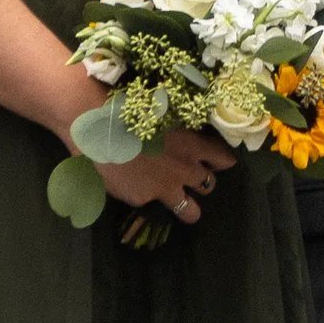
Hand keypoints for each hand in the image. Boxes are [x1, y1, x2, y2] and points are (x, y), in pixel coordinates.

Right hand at [96, 127, 236, 224]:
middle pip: (210, 184)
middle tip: (194, 178)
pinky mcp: (142, 198)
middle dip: (205, 182)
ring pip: (190, 210)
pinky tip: (134, 184)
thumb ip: (180, 132)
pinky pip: (150, 203)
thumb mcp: (166, 117)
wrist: (99, 129)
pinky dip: (146, 195)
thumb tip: (185, 135)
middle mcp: (184, 169)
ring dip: (190, 208)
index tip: (217, 161)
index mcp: (193, 145)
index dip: (222, 161)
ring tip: (186, 207)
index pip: (224, 159)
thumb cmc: (133, 112)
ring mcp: (164, 187)